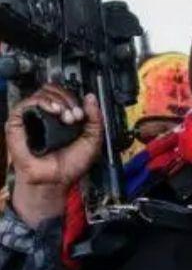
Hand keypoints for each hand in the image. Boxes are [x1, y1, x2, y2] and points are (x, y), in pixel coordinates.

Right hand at [8, 85, 103, 226]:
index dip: (75, 98)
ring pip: (41, 93)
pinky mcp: (17, 124)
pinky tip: (53, 110)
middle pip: (53, 89)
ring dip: (58, 100)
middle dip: (68, 98)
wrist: (56, 180)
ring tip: (66, 116)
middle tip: (75, 115)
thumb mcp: (92, 139)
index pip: (64, 94)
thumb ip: (95, 118)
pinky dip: (42, 102)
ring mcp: (32, 118)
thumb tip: (91, 97)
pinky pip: (26, 103)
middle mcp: (46, 115)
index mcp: (62, 116)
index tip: (82, 112)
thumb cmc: (70, 164)